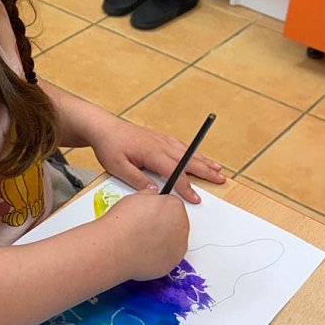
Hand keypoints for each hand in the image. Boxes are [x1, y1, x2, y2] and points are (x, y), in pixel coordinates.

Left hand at [88, 116, 224, 203]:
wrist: (103, 127)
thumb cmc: (109, 146)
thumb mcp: (117, 167)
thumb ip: (136, 180)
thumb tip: (154, 193)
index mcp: (152, 153)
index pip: (174, 172)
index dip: (186, 187)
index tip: (195, 198)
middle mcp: (160, 144)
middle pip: (188, 159)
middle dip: (206, 171)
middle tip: (221, 179)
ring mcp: (161, 139)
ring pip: (187, 151)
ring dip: (203, 160)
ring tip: (217, 169)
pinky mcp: (159, 137)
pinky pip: (181, 145)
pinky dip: (193, 152)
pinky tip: (198, 156)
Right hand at [101, 189, 189, 281]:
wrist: (116, 247)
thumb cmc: (123, 223)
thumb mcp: (135, 198)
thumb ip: (149, 196)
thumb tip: (151, 197)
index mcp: (174, 206)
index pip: (173, 205)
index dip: (160, 209)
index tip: (152, 213)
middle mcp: (182, 226)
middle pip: (176, 222)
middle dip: (164, 224)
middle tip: (146, 227)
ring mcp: (179, 246)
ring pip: (173, 240)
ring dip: (163, 240)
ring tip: (143, 240)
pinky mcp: (173, 262)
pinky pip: (168, 256)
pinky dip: (159, 255)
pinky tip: (145, 252)